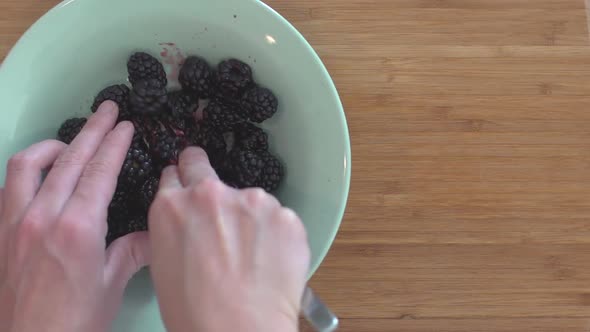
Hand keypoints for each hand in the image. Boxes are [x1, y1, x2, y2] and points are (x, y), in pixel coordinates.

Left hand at [0, 101, 149, 331]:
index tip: (125, 125)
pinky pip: (10, 184)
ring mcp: (15, 222)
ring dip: (54, 144)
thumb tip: (151, 234)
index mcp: (77, 228)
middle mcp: (43, 217)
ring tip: (72, 138)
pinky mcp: (0, 232)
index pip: (99, 173)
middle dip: (92, 131)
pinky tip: (42, 170)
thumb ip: (131, 250)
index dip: (114, 144)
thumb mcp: (111, 285)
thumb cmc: (74, 321)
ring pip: (30, 164)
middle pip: (70, 160)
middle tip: (108, 110)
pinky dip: (28, 167)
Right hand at [149, 147, 310, 331]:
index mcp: (172, 207)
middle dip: (205, 177)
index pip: (175, 173)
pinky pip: (279, 217)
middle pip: (203, 165)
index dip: (182, 182)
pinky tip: (270, 262)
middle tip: (215, 203)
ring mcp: (252, 201)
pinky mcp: (285, 215)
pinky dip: (276, 234)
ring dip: (249, 216)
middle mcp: (211, 194)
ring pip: (249, 198)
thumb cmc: (197, 314)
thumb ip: (177, 228)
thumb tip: (190, 222)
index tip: (189, 186)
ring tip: (251, 256)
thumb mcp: (164, 264)